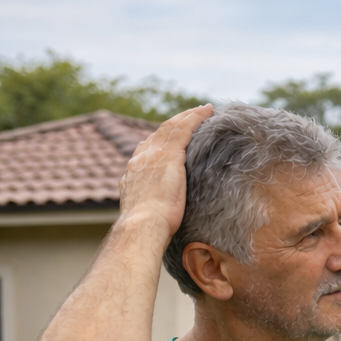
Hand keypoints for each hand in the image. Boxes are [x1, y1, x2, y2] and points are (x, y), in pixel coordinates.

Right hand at [117, 104, 213, 242]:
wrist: (142, 226)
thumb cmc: (147, 231)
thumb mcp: (145, 216)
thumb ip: (150, 209)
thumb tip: (157, 218)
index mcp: (133, 174)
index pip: (147, 151)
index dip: (160, 142)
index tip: (172, 139)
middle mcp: (140, 159)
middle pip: (159, 135)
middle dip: (175, 125)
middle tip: (190, 118)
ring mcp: (153, 155)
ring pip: (172, 127)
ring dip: (187, 116)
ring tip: (202, 110)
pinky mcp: (168, 155)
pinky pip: (184, 129)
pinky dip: (195, 117)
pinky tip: (207, 111)